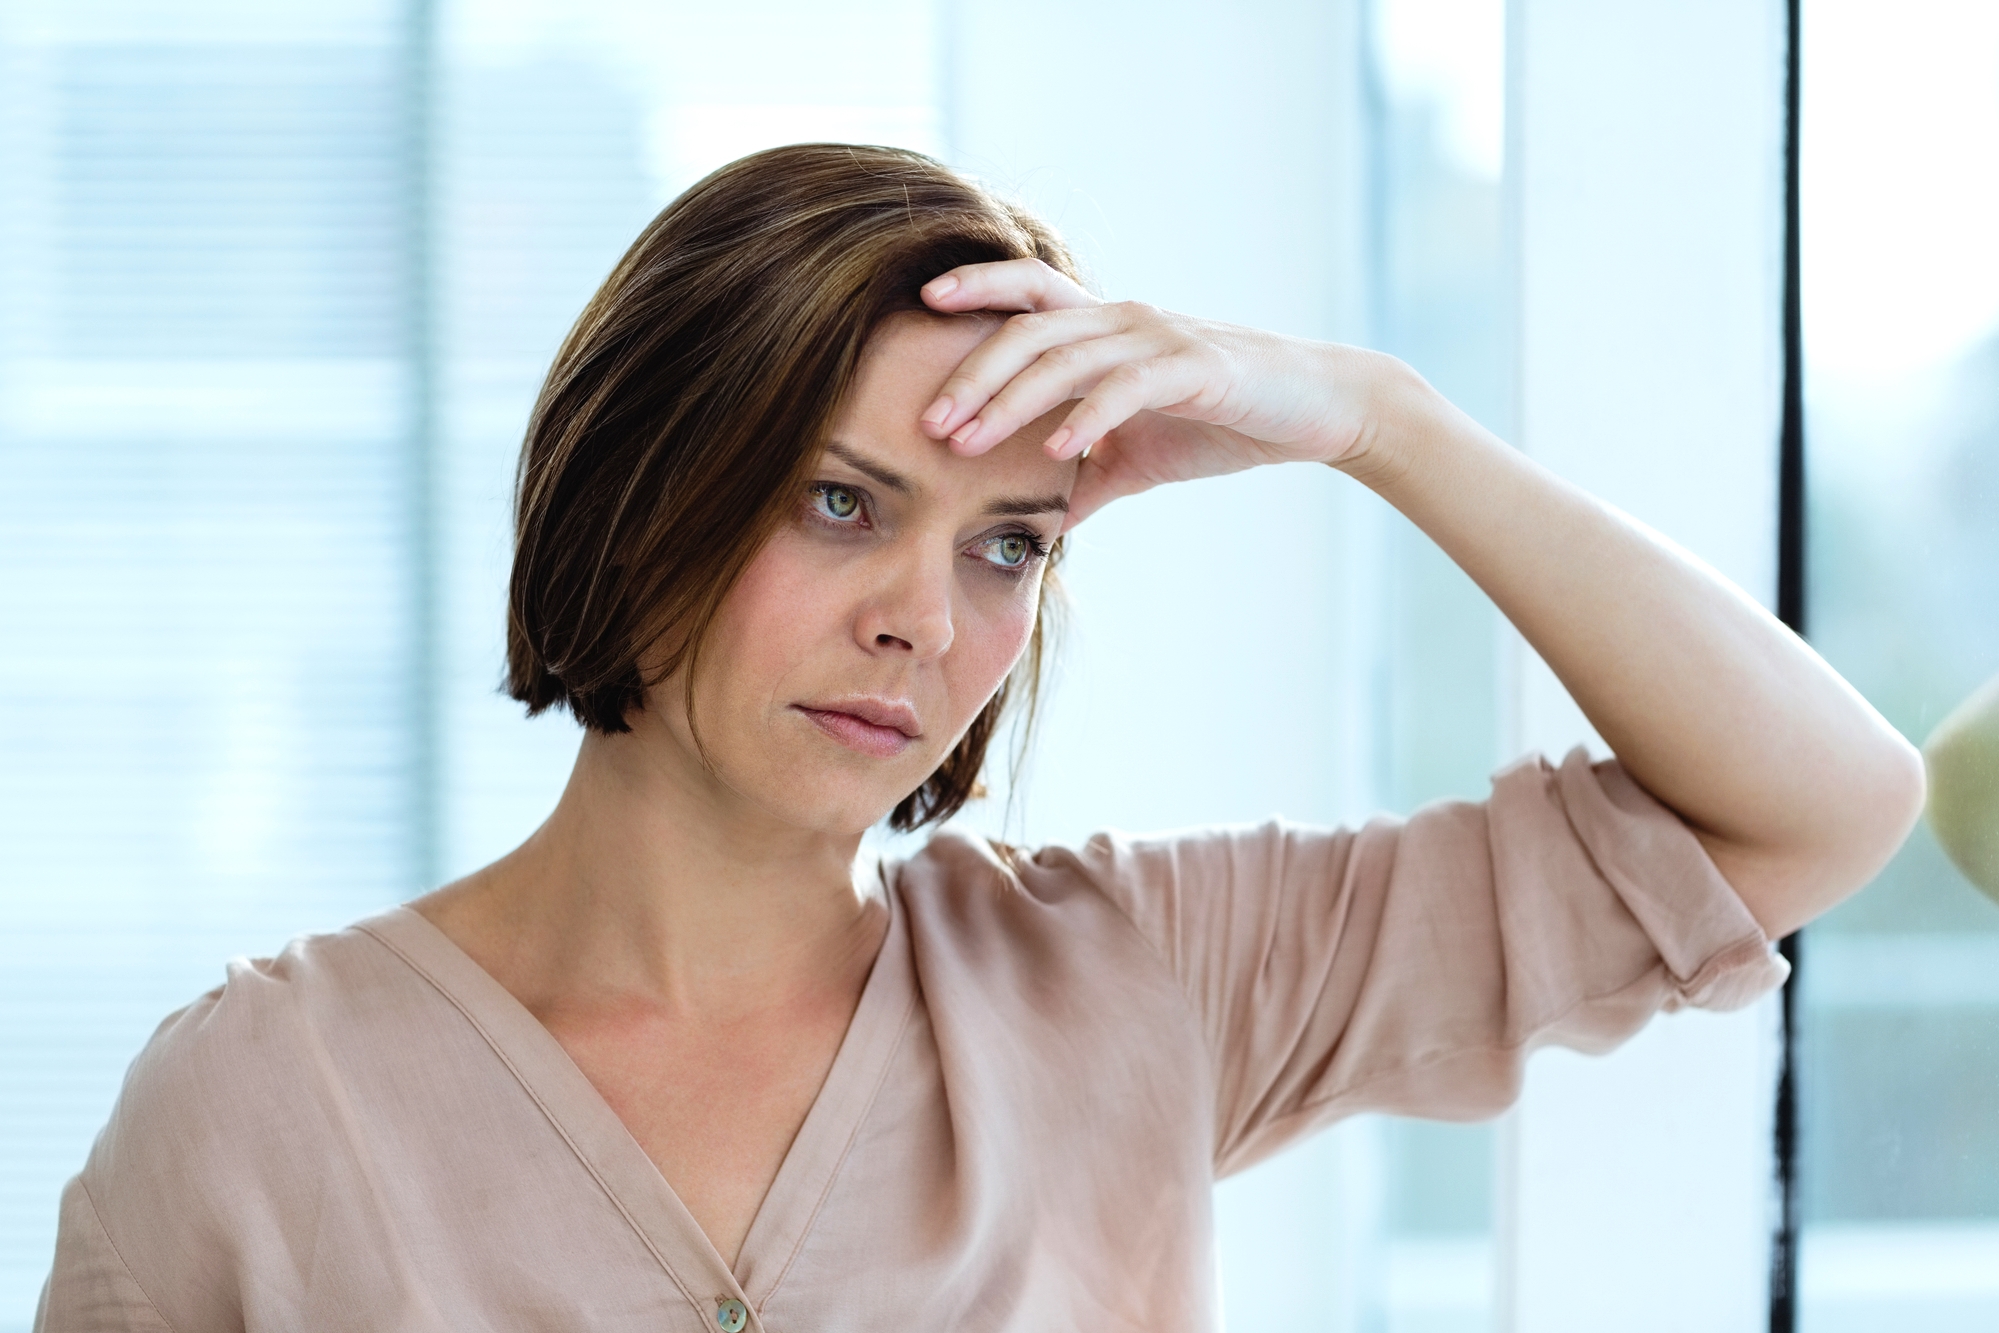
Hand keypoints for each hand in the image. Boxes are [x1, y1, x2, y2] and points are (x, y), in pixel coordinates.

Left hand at [917, 258, 1396, 527]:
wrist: (1315, 411)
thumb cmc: (1221, 422)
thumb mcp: (1137, 458)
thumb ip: (1083, 483)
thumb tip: (1037, 529)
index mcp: (1103, 328)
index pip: (1026, 294)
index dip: (974, 288)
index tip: (920, 307)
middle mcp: (1123, 319)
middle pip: (1027, 329)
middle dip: (970, 375)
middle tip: (927, 423)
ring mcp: (1158, 338)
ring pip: (1067, 356)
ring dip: (1011, 400)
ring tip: (968, 440)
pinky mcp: (1195, 367)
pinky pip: (1127, 386)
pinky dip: (1087, 415)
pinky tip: (1058, 449)